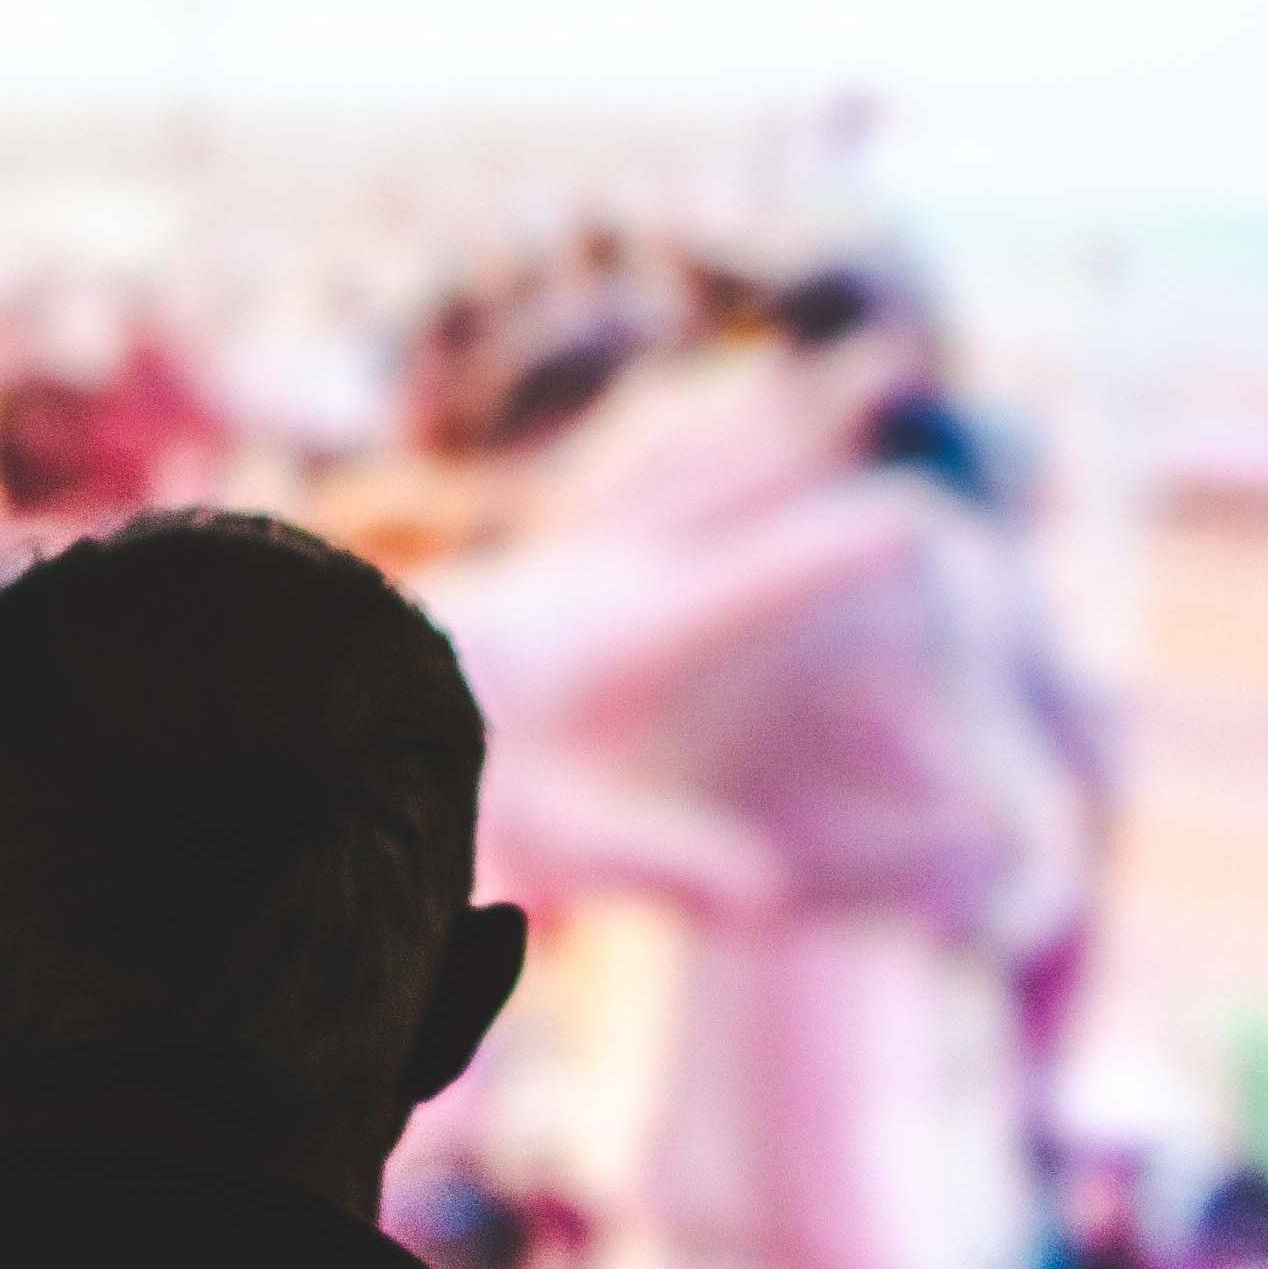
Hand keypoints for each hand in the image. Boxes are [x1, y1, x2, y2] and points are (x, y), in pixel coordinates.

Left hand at [417, 343, 922, 913]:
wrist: (344, 714)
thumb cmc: (454, 789)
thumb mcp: (562, 843)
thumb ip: (666, 861)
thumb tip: (769, 895)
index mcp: (630, 627)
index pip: (757, 576)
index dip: (839, 548)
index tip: (923, 520)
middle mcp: (606, 569)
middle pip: (729, 481)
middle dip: (813, 428)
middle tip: (888, 373)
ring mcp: (570, 556)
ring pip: (678, 465)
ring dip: (747, 423)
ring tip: (803, 383)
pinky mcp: (539, 566)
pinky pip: (628, 486)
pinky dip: (679, 452)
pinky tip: (688, 438)